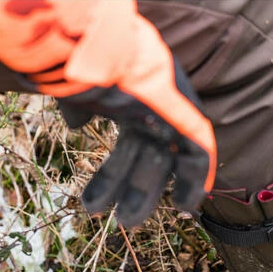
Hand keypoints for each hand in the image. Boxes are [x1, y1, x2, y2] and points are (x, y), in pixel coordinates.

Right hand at [60, 61, 212, 227]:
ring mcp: (170, 111)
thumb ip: (78, 108)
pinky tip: (184, 204)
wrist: (97, 50)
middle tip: (116, 219)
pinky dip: (194, 178)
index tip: (99, 201)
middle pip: (143, 158)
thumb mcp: (74, 93)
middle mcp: (151, 108)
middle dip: (129, 189)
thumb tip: (77, 125)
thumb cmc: (80, 67)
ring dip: (149, 193)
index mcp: (128, 102)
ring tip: (128, 222)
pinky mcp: (188, 116)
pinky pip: (198, 153)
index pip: (129, 145)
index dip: (117, 174)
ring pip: (164, 161)